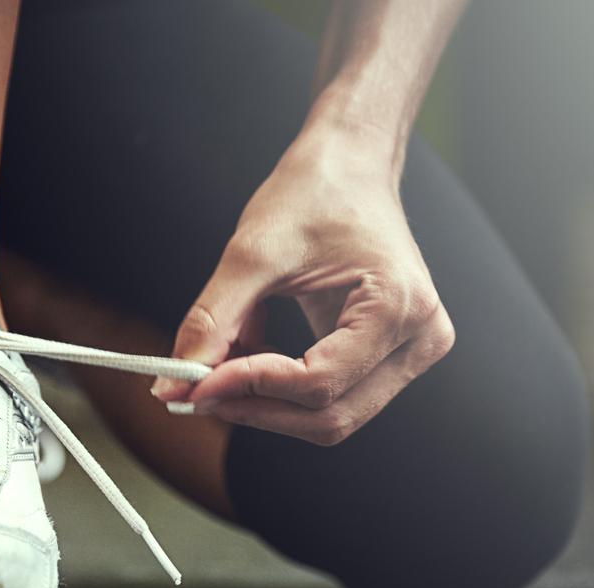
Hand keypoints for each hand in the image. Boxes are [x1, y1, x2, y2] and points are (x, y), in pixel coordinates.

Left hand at [152, 127, 454, 445]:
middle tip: (197, 393)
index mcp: (399, 305)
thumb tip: (173, 385)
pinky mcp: (394, 357)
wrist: (350, 165)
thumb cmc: (314, 193)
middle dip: (258, 408)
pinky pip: (335, 397)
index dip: (251, 389)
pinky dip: (283, 390)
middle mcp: (420, 337)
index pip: (319, 383)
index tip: (195, 386)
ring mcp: (413, 351)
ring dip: (268, 404)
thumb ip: (214, 322)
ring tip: (222, 369)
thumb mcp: (252, 253)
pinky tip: (252, 357)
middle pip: (331, 415)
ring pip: (332, 416)